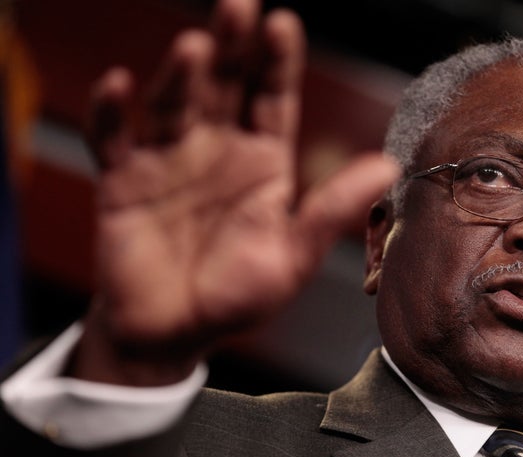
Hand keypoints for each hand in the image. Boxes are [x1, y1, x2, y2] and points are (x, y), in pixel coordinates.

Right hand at [72, 0, 398, 384]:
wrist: (174, 332)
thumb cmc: (235, 296)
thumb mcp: (292, 256)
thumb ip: (331, 211)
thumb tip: (387, 167)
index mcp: (262, 161)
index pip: (273, 98)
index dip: (278, 62)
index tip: (282, 23)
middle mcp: (216, 149)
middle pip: (224, 84)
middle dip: (232, 44)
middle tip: (238, 6)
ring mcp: (168, 159)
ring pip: (172, 103)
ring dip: (180, 75)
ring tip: (195, 47)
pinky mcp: (122, 180)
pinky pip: (112, 138)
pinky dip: (110, 112)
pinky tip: (118, 87)